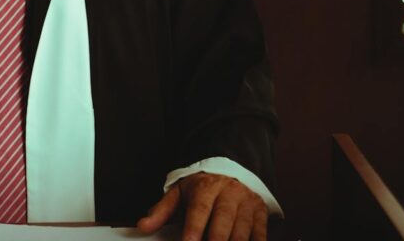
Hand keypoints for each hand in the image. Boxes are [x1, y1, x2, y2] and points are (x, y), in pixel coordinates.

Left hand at [137, 172, 267, 240]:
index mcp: (206, 187)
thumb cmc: (201, 187)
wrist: (230, 168)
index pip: (200, 209)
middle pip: (224, 220)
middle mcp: (229, 193)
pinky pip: (260, 232)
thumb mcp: (179, 192)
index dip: (194, 228)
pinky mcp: (260, 211)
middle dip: (216, 240)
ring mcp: (247, 202)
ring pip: (243, 229)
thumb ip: (161, 211)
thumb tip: (143, 226)